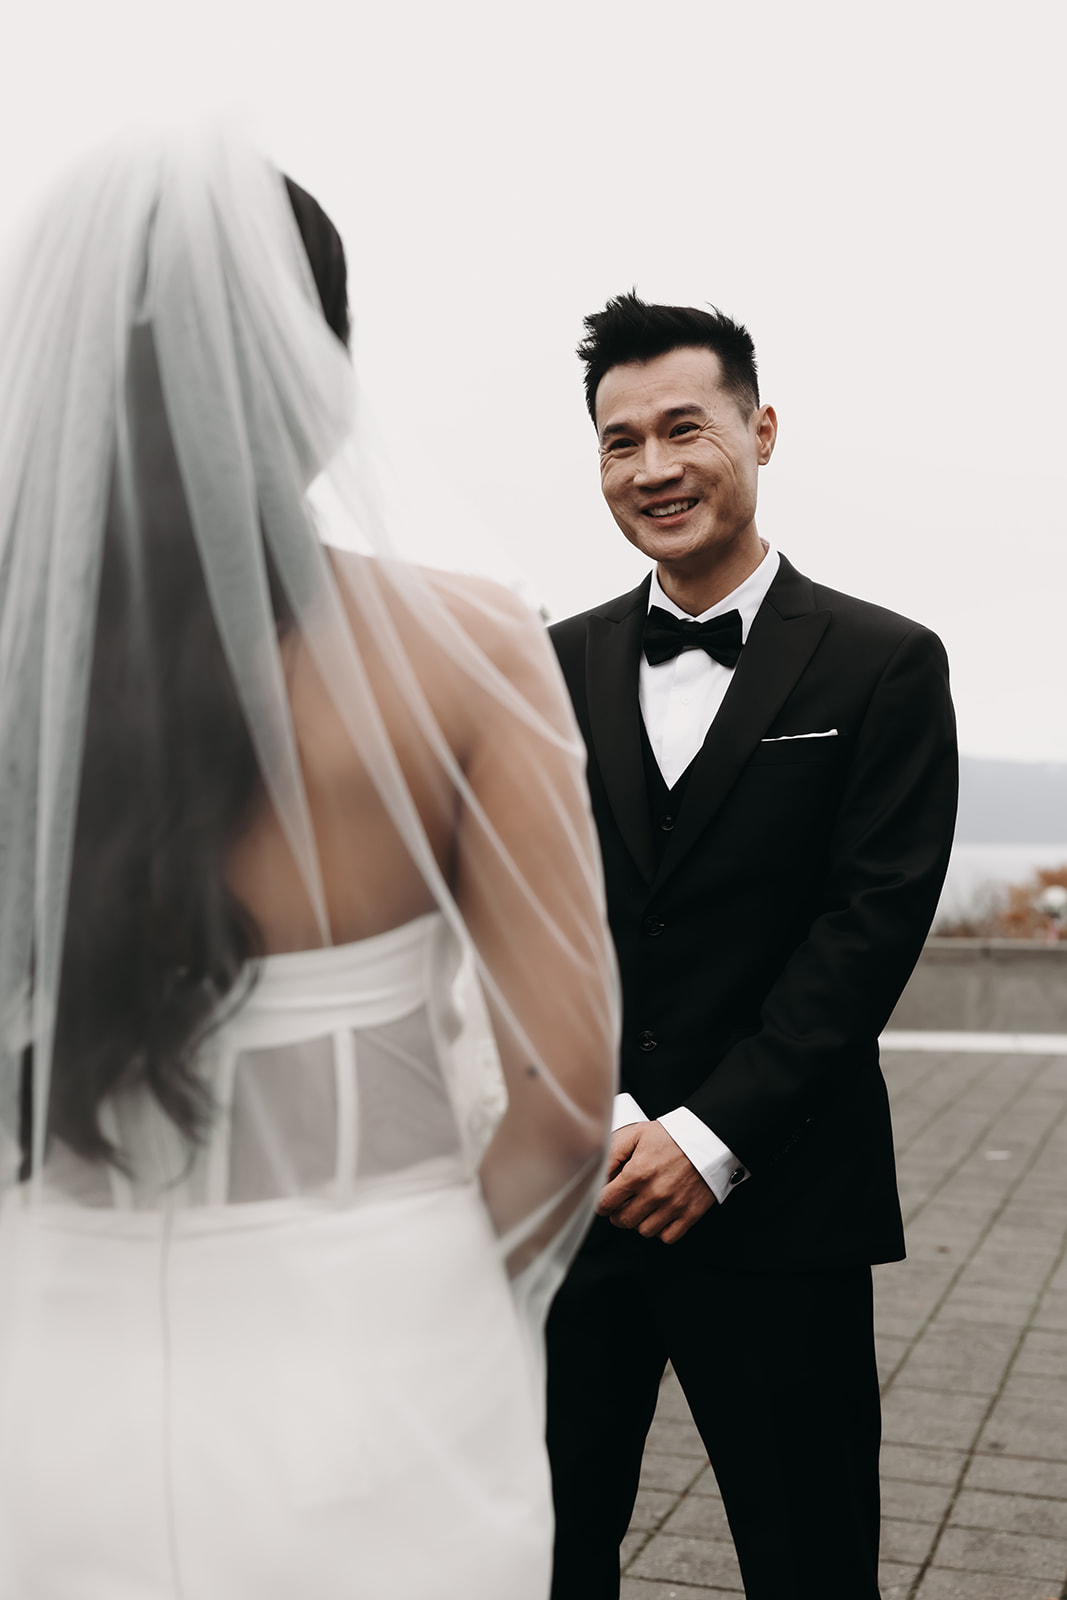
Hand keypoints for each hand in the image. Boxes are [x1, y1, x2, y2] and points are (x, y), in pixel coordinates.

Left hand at [596, 1121, 715, 1243]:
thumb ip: (612, 1154)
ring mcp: (674, 1205)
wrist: (708, 1138)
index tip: (606, 1198)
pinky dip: (661, 1230)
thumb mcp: (635, 1134)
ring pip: (644, 1230)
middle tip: (624, 1202)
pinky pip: (668, 1237)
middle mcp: (654, 1193)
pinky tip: (660, 1214)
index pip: (605, 1203)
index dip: (601, 1202)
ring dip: (639, 1221)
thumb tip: (598, 1176)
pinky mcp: (691, 1213)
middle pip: (622, 1220)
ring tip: (644, 1206)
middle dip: (618, 1212)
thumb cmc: (671, 1135)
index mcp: (637, 1173)